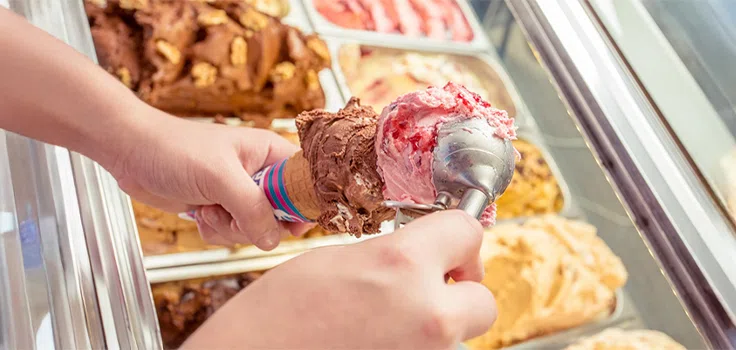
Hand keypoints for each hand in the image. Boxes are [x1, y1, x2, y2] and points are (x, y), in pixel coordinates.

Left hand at [106, 104, 308, 249]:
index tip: (291, 224)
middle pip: (281, 214)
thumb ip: (252, 208)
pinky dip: (215, 231)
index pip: (305, 182)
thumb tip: (273, 239)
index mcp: (270, 153)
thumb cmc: (174, 149)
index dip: (302, 206)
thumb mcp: (220, 177)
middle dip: (255, 223)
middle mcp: (259, 173)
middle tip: (232, 213)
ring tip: (209, 209)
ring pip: (255, 228)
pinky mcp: (219, 207)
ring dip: (230, 228)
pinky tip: (199, 213)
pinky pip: (231, 233)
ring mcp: (238, 192)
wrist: (130, 151)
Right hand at [183, 211, 496, 349]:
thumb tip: (422, 258)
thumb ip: (390, 255)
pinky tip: (377, 341)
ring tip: (386, 321)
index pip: (466, 231)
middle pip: (483, 299)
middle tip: (430, 288)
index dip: (457, 237)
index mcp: (401, 265)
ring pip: (459, 335)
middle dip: (461, 291)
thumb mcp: (335, 260)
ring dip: (436, 324)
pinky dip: (415, 347)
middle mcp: (425, 315)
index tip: (449, 247)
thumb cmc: (273, 316)